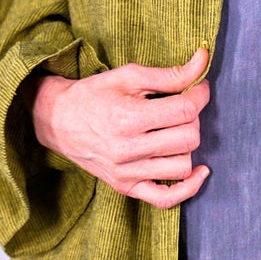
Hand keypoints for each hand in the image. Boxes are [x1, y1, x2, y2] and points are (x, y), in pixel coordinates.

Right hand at [28, 46, 211, 207]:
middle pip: (188, 138)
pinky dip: (188, 188)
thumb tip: (203, 61)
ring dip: (186, 146)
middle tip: (182, 107)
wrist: (57, 121)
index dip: (199, 95)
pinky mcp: (126, 187)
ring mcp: (127, 173)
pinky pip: (166, 199)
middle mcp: (128, 150)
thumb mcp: (129, 76)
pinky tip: (198, 171)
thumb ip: (170, 74)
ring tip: (174, 131)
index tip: (197, 88)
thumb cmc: (94, 95)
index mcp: (128, 118)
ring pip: (183, 166)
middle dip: (192, 118)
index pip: (185, 110)